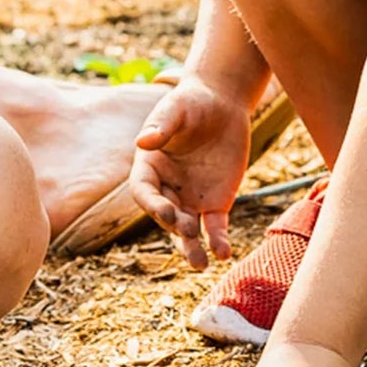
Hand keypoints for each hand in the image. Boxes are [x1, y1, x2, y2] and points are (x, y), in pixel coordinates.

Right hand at [128, 73, 254, 268]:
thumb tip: (143, 141)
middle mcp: (167, 188)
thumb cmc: (191, 102)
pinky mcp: (217, 202)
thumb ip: (161, 125)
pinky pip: (215, 226)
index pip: (144, 192)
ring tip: (202, 264)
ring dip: (193, 247)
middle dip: (176, 227)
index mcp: (149, 167)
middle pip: (166, 216)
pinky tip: (223, 253)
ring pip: (188, 230)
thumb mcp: (175, 108)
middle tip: (189, 233)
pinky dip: (218, 240)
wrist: (222, 103)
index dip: (153, 204)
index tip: (167, 212)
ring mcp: (191, 198)